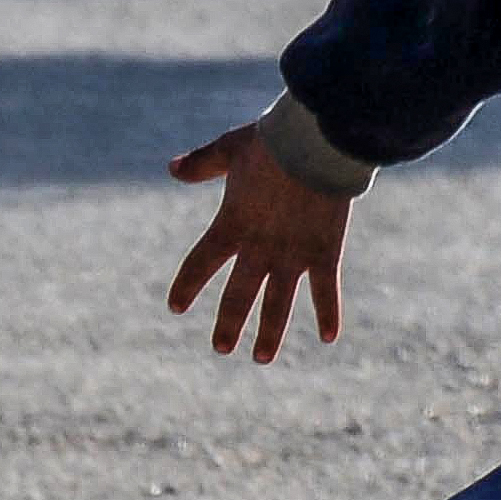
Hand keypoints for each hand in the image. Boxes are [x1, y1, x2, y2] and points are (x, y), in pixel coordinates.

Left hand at [163, 116, 351, 362]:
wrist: (314, 144)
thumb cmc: (271, 142)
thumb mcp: (230, 149)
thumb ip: (202, 163)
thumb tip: (171, 168)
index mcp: (232, 226)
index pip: (200, 263)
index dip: (187, 285)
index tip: (175, 306)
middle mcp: (259, 249)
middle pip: (239, 295)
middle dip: (229, 323)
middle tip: (221, 348)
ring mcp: (292, 256)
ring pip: (278, 304)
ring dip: (269, 333)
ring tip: (260, 357)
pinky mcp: (324, 253)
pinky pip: (325, 290)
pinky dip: (329, 313)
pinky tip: (329, 338)